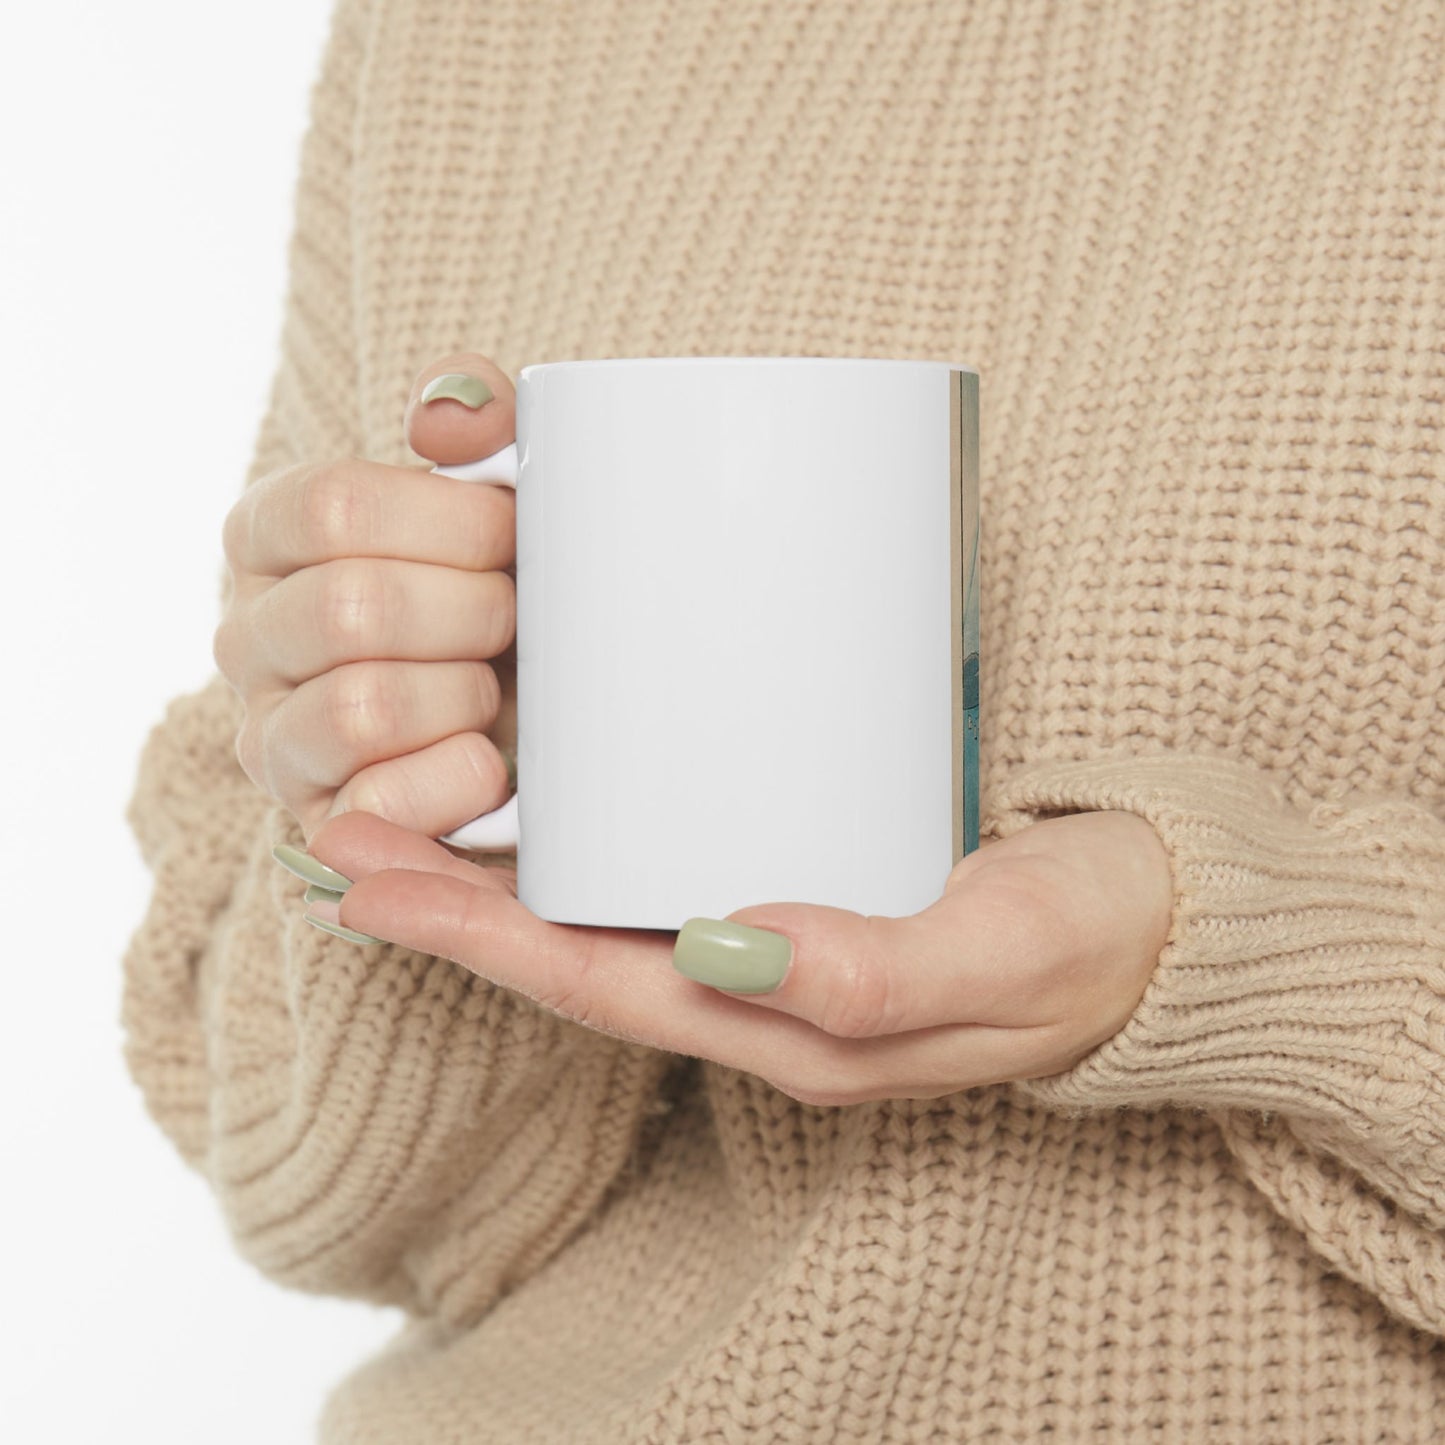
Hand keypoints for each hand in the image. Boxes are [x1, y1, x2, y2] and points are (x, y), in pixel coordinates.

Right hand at [215, 352, 519, 844]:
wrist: (528, 712)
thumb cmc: (502, 586)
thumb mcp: (498, 490)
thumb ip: (478, 419)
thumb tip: (447, 418)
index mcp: (269, 534)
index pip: (334, 507)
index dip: (452, 522)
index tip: (512, 535)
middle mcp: (246, 635)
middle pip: (353, 609)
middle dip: (473, 613)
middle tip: (516, 618)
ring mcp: (271, 737)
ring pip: (361, 707)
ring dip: (465, 696)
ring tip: (492, 688)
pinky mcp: (318, 823)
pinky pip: (380, 804)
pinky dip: (460, 779)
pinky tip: (491, 760)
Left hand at [292, 807, 1173, 1104]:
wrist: (1166, 925)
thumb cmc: (1091, 939)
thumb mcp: (1004, 952)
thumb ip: (876, 968)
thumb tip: (727, 947)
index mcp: (793, 1027)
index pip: (600, 986)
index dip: (477, 939)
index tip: (368, 882)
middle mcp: (765, 997)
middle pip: (577, 956)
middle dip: (453, 906)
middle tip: (342, 833)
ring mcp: (781, 951)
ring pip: (610, 922)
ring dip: (503, 877)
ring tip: (408, 812)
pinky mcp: (808, 889)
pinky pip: (669, 881)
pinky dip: (589, 847)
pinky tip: (555, 798)